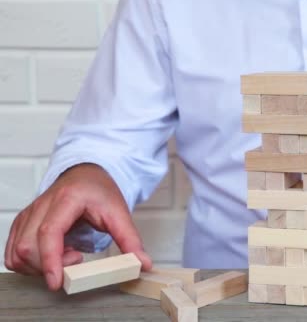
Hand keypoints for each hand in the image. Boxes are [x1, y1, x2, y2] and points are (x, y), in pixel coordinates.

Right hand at [3, 163, 151, 290]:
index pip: (49, 232)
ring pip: (17, 251)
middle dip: (49, 265)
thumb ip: (131, 240)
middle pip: (29, 246)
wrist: (86, 175)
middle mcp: (42, 204)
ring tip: (65, 255)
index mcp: (67, 198)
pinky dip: (28, 262)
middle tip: (76, 257)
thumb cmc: (100, 191)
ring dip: (38, 265)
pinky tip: (51, 255)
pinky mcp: (22, 223)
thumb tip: (143, 263)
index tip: (57, 281)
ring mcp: (29, 213)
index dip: (50, 260)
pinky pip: (13, 251)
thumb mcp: (120, 213)